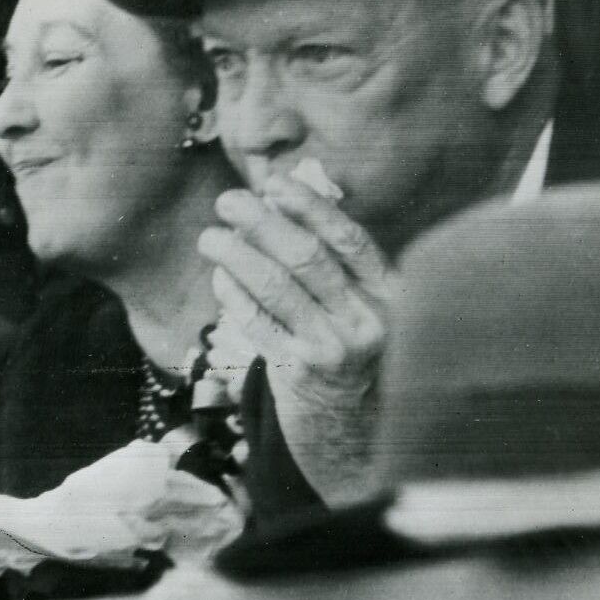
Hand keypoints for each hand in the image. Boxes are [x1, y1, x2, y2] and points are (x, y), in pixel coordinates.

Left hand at [198, 173, 398, 503]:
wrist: (349, 418)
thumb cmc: (345, 337)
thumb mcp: (355, 296)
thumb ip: (327, 249)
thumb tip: (277, 192)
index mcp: (388, 291)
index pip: (348, 238)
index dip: (309, 206)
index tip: (274, 182)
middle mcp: (367, 319)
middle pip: (308, 258)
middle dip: (262, 223)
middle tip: (228, 202)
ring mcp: (334, 348)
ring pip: (277, 289)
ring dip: (236, 256)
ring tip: (210, 237)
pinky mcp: (299, 371)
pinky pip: (256, 324)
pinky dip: (233, 295)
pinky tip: (219, 277)